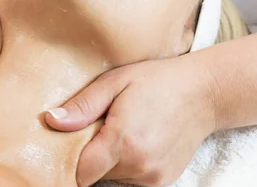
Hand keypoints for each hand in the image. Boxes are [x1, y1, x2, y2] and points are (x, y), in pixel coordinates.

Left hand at [45, 55, 217, 186]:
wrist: (205, 92)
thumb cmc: (158, 81)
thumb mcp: (116, 82)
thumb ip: (83, 105)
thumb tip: (50, 121)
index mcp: (124, 141)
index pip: (80, 174)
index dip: (72, 159)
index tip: (74, 139)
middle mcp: (140, 166)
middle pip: (96, 176)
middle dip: (92, 155)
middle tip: (102, 126)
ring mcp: (154, 178)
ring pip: (114, 179)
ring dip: (110, 161)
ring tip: (123, 130)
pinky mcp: (164, 181)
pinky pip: (133, 180)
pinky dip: (129, 165)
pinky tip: (138, 140)